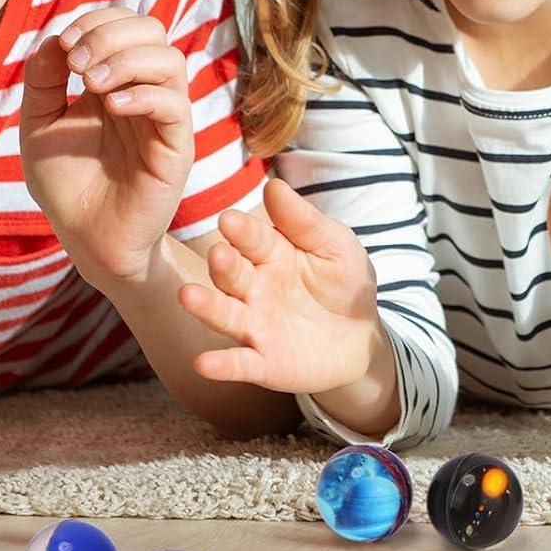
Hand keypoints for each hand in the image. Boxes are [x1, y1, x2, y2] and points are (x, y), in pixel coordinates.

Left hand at [20, 7, 194, 282]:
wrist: (84, 239)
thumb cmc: (65, 184)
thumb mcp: (39, 125)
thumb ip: (43, 79)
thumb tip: (56, 37)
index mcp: (115, 79)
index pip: (124, 24)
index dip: (96, 22)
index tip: (64, 47)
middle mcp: (144, 91)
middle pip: (152, 30)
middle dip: (110, 34)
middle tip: (76, 64)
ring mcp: (163, 118)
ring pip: (169, 60)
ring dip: (126, 60)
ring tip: (91, 84)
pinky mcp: (175, 149)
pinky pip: (173, 106)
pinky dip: (142, 95)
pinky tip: (110, 109)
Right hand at [176, 178, 381, 394]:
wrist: (362, 338)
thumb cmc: (344, 283)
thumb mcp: (335, 246)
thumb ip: (304, 221)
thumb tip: (275, 185)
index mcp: (269, 253)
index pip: (252, 238)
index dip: (242, 230)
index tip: (230, 219)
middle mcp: (253, 288)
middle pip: (231, 274)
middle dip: (223, 264)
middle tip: (218, 254)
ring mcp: (255, 325)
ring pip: (225, 314)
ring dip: (206, 307)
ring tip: (188, 297)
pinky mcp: (263, 363)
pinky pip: (240, 364)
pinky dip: (222, 365)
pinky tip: (204, 364)